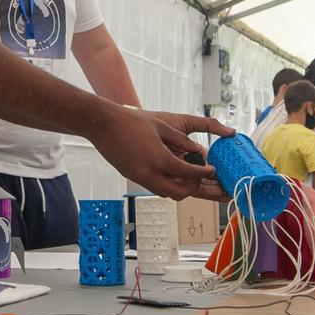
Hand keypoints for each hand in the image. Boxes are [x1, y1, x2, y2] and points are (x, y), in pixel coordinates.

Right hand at [87, 106, 223, 199]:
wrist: (103, 124)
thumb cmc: (131, 121)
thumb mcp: (163, 127)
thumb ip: (182, 140)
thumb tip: (197, 149)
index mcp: (160, 159)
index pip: (189, 174)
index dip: (203, 173)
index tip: (210, 170)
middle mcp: (150, 173)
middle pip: (178, 193)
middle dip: (192, 188)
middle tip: (199, 177)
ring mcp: (139, 177)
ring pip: (165, 193)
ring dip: (178, 188)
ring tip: (186, 176)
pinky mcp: (131, 177)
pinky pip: (153, 187)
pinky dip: (165, 184)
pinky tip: (169, 172)